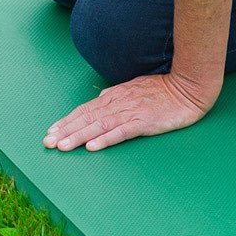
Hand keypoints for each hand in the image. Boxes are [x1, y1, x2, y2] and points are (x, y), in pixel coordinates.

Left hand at [43, 72, 216, 152]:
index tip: (51, 132)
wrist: (187, 88)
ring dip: (79, 136)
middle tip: (48, 143)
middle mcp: (118, 103)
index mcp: (114, 97)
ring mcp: (130, 112)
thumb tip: (99, 99)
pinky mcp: (144, 122)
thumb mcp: (134, 89)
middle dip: (65, 130)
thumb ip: (116, 95)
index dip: (66, 121)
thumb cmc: (162, 89)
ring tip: (63, 147)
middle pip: (86, 118)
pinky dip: (105, 139)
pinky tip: (92, 147)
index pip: (85, 110)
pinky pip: (121, 132)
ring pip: (98, 125)